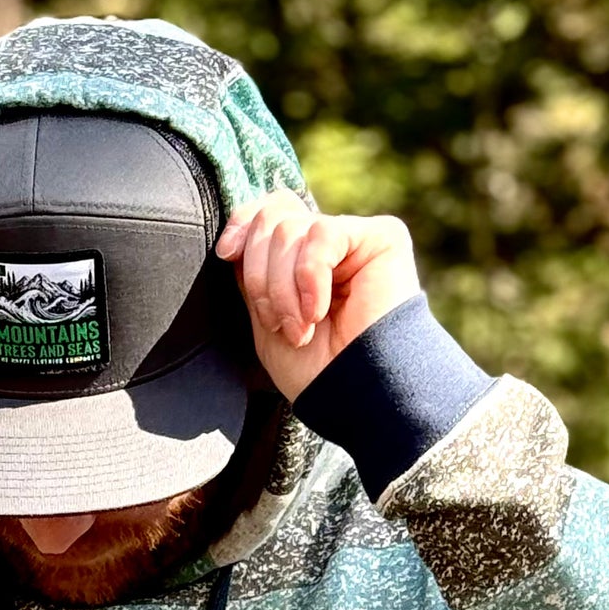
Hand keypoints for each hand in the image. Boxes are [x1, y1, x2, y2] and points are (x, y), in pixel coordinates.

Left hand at [216, 195, 419, 400]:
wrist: (354, 395)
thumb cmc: (315, 371)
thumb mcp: (265, 319)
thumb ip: (253, 274)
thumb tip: (236, 238)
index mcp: (302, 260)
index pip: (268, 213)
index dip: (242, 224)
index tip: (226, 254)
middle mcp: (328, 245)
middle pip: (274, 218)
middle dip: (261, 274)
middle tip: (277, 323)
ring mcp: (355, 239)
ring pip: (292, 229)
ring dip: (283, 288)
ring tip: (301, 328)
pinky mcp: (382, 238)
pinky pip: (323, 234)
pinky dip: (309, 277)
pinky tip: (318, 311)